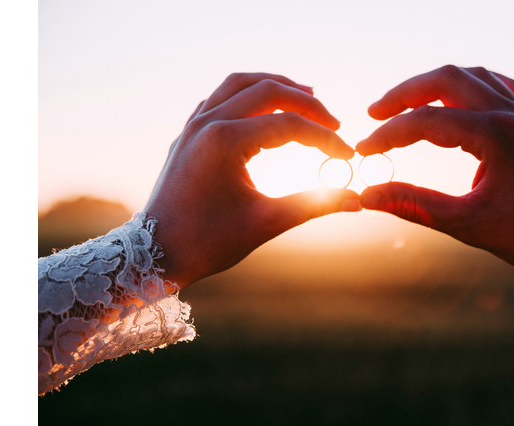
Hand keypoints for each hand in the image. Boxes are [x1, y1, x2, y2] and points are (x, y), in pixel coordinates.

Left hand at [145, 73, 359, 288]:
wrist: (156, 254)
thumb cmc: (208, 242)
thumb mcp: (266, 223)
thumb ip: (314, 205)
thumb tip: (357, 201)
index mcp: (225, 141)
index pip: (290, 126)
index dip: (325, 139)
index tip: (347, 156)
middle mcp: (207, 123)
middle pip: (267, 91)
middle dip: (307, 104)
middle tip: (334, 123)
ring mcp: (194, 124)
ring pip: (240, 83)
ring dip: (276, 86)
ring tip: (307, 96)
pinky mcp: (188, 132)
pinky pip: (220, 96)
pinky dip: (248, 94)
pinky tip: (265, 107)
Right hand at [356, 65, 513, 281]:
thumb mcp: (467, 224)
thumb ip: (413, 206)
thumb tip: (368, 196)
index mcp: (494, 136)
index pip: (425, 122)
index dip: (387, 135)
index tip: (363, 151)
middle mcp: (510, 114)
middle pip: (445, 79)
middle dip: (404, 93)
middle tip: (374, 113)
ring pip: (471, 76)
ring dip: (433, 85)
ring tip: (406, 105)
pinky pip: (498, 86)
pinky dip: (470, 86)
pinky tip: (459, 98)